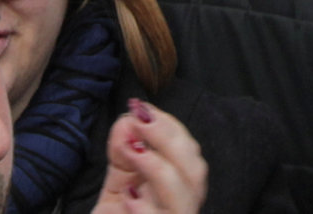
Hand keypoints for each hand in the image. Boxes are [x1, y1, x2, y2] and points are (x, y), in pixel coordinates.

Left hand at [92, 100, 210, 213]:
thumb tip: (128, 120)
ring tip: (133, 151)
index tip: (141, 108)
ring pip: (187, 201)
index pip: (190, 155)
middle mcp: (180, 210)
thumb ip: (122, 153)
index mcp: (177, 191)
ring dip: (160, 168)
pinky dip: (148, 210)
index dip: (170, 128)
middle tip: (139, 122)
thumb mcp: (116, 186)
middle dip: (170, 140)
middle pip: (196, 172)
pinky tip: (130, 198)